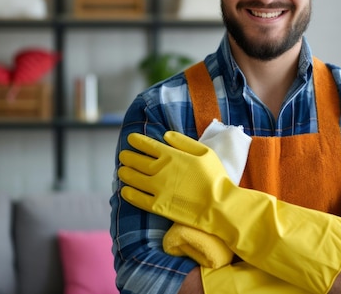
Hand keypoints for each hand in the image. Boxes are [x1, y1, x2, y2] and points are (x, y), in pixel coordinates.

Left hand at [118, 131, 233, 227]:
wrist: (218, 205)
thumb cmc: (215, 177)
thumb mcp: (205, 152)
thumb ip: (184, 142)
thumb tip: (166, 135)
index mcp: (172, 156)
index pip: (148, 145)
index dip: (137, 141)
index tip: (130, 139)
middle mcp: (161, 170)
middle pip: (137, 161)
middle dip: (128, 157)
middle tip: (123, 156)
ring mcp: (157, 188)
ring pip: (134, 179)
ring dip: (126, 173)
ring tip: (121, 171)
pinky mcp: (158, 206)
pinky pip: (137, 199)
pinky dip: (129, 194)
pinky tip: (125, 191)